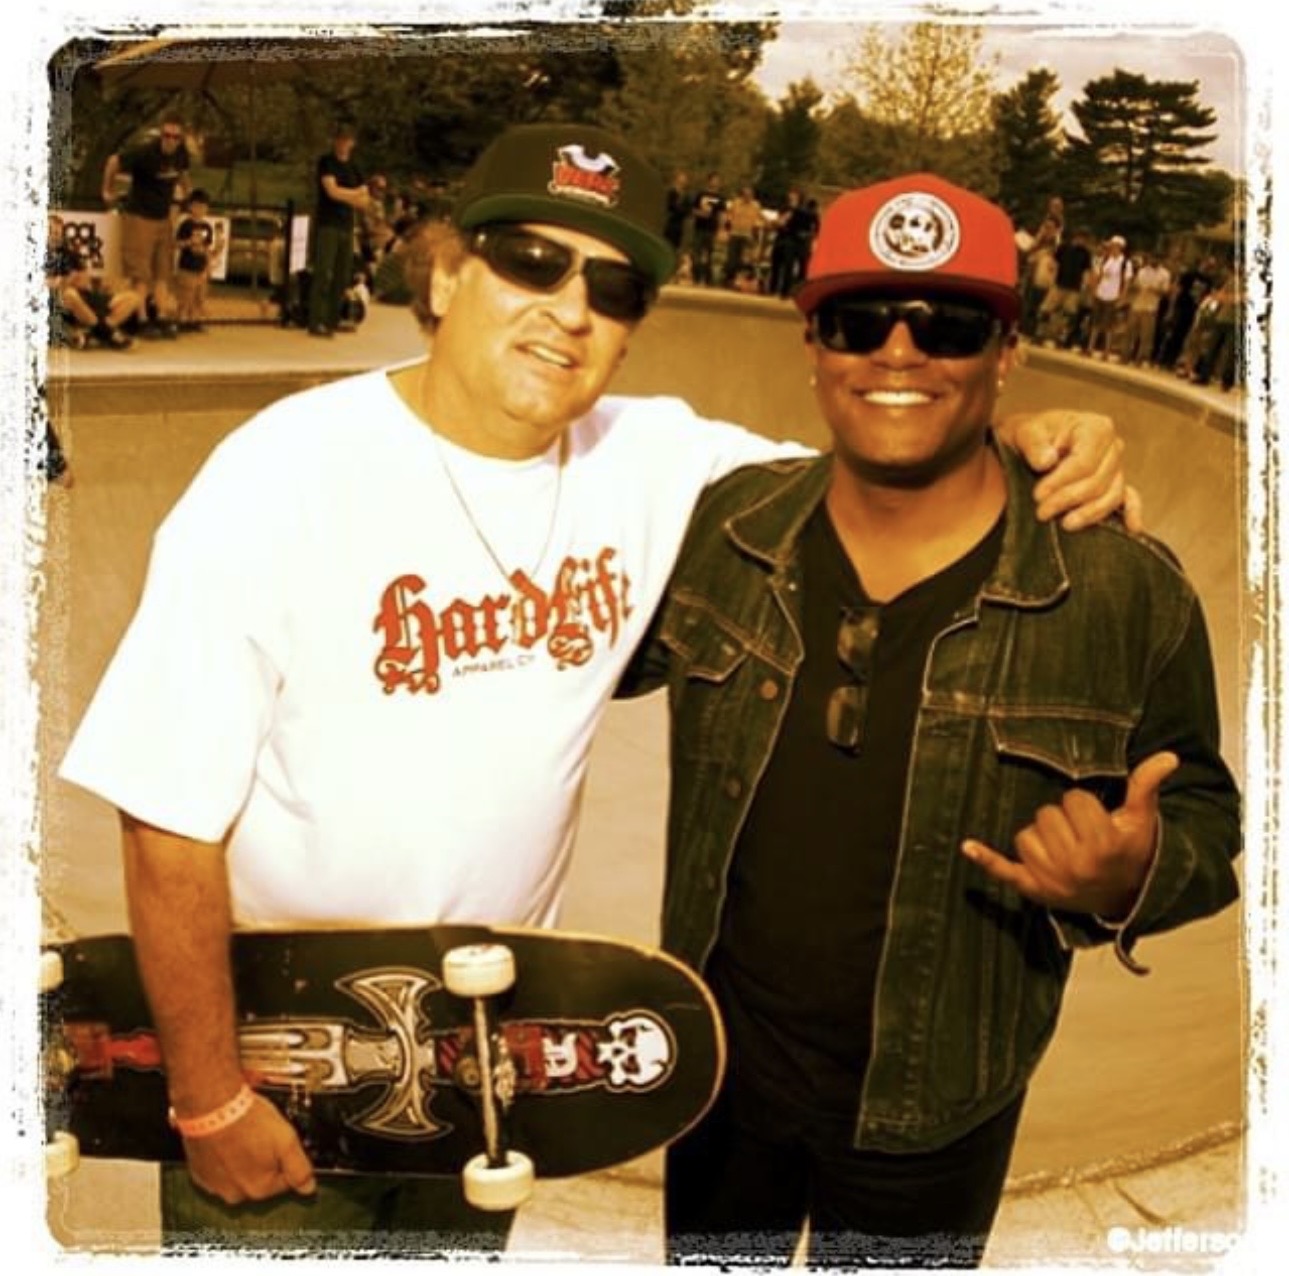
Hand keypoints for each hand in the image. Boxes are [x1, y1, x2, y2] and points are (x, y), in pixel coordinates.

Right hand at [182, 1094, 316, 1204]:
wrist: (211, 1104)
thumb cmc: (246, 1119)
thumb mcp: (287, 1140)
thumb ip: (299, 1168)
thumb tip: (308, 1187)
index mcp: (259, 1188)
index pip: (285, 1181)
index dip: (287, 1159)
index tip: (282, 1144)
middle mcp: (235, 1193)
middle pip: (261, 1178)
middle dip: (265, 1160)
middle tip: (263, 1135)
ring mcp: (214, 1184)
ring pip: (238, 1174)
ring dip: (243, 1159)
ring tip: (245, 1134)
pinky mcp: (199, 1172)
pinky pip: (218, 1169)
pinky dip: (224, 1157)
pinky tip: (228, 1139)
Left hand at [962, 752, 1177, 920]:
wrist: (1125, 897)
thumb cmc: (1131, 852)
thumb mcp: (1141, 820)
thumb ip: (1146, 786)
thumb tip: (1167, 757)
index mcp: (1103, 844)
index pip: (1073, 801)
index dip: (1084, 805)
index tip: (1098, 820)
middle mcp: (1076, 864)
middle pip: (1046, 815)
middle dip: (1062, 820)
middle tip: (1082, 836)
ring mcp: (1052, 879)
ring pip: (1026, 836)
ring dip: (1041, 838)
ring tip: (1066, 849)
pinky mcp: (1034, 889)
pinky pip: (1005, 871)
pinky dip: (987, 859)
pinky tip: (968, 846)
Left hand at [1002, 409, 1144, 533]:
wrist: (1036, 441)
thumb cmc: (1032, 435)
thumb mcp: (1026, 433)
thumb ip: (1034, 445)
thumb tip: (1046, 461)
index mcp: (1096, 428)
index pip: (1084, 463)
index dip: (1061, 482)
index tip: (1038, 496)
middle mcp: (1113, 446)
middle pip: (1097, 482)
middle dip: (1068, 500)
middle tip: (1042, 512)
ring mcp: (1117, 466)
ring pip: (1111, 496)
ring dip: (1088, 513)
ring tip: (1065, 524)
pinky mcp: (1115, 483)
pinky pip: (1129, 498)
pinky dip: (1131, 512)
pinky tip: (1132, 528)